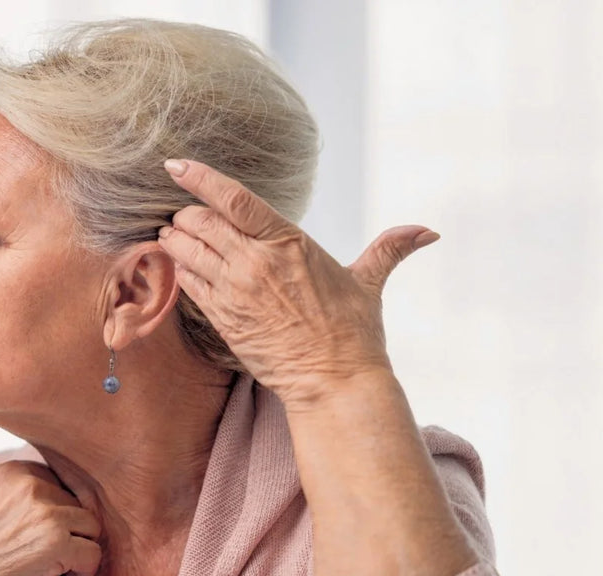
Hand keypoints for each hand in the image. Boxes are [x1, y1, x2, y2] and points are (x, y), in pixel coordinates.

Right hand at [0, 461, 101, 575]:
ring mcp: (43, 511)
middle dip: (68, 531)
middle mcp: (27, 484)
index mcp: (11, 472)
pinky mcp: (55, 541)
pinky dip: (85, 572)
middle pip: (76, 503)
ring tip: (59, 567)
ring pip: (90, 525)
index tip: (42, 534)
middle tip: (49, 554)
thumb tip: (68, 496)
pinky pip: (93, 552)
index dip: (56, 512)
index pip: (58, 482)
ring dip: (79, 549)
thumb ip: (24, 494)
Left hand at [156, 159, 438, 405]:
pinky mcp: (222, 319)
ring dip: (174, 240)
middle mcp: (255, 262)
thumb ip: (390, 249)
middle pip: (199, 222)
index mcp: (288, 242)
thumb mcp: (369, 282)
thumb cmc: (354, 332)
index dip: (200, 178)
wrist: (334, 383)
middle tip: (184, 215)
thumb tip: (430, 232)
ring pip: (185, 251)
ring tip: (173, 236)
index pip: (234, 199)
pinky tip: (180, 266)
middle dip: (185, 214)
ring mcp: (234, 292)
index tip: (177, 165)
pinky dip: (178, 270)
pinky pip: (186, 284)